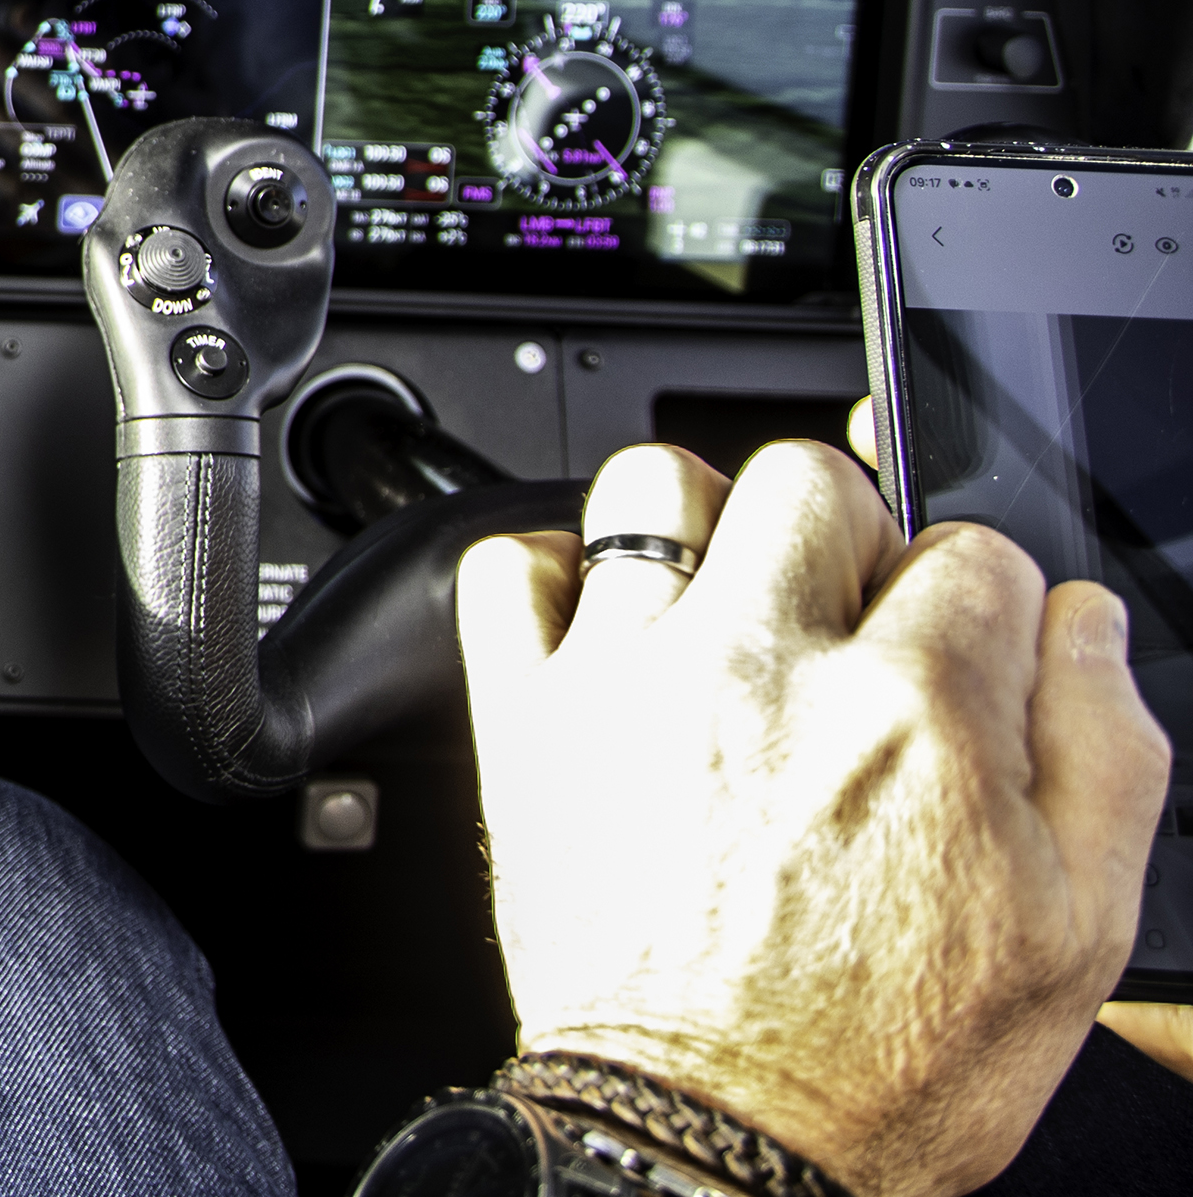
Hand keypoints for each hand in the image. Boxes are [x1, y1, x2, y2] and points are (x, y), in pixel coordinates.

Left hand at [460, 439, 1169, 1195]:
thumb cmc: (885, 1065)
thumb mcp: (1076, 931)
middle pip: (813, 482)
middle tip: (848, 626)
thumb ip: (1103, 751)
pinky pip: (509, 566)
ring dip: (701, 533)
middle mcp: (766, 669)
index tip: (961, 658)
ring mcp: (631, 681)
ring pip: (656, 485)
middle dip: (849, 538)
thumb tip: (1080, 624)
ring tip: (728, 614)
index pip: (975, 550)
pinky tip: (608, 636)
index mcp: (916, 711)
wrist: (714, 1142)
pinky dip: (552, 578)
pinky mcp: (527, 719)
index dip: (981, 605)